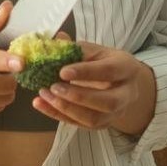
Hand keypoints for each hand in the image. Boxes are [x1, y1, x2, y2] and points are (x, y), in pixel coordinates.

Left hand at [33, 42, 156, 134]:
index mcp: (125, 68)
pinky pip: (80, 125)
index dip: (85, 72)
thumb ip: (76, 48)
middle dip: (78, 97)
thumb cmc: (104, 63)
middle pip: (108, 102)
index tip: (62, 72)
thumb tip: (57, 40)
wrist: (120, 83)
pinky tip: (41, 104)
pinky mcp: (102, 124)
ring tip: (44, 96)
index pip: (108, 71)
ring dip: (66, 109)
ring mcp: (115, 113)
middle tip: (53, 87)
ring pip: (94, 119)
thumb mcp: (95, 51)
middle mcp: (125, 94)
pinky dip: (58, 115)